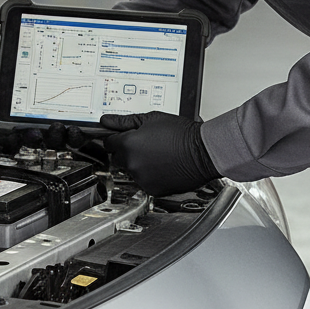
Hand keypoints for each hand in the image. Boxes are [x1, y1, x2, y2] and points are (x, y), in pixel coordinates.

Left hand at [100, 111, 219, 196]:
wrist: (203, 152)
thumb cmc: (182, 134)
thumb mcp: (151, 119)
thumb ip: (124, 121)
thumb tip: (106, 121)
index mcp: (128, 145)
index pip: (108, 143)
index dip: (116, 138)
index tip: (123, 137)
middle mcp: (132, 164)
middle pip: (117, 158)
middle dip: (126, 151)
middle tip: (144, 144)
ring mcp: (142, 178)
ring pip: (130, 171)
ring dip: (138, 164)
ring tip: (157, 154)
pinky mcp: (152, 189)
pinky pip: (143, 181)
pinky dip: (149, 175)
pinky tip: (162, 165)